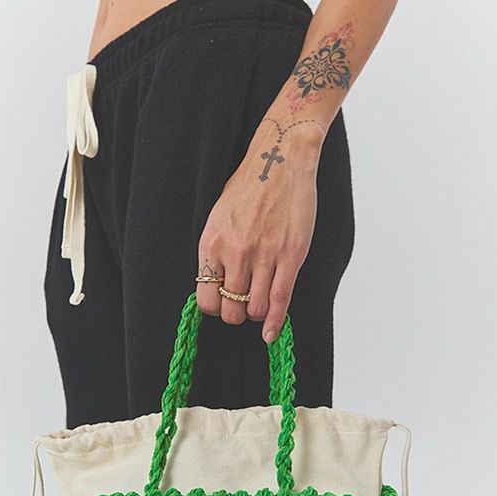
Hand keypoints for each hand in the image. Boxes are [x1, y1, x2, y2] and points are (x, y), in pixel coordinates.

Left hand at [196, 117, 325, 341]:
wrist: (279, 161)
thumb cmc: (248, 188)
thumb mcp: (218, 219)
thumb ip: (216, 253)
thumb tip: (216, 285)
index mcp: (212, 245)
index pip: (206, 300)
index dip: (215, 308)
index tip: (223, 304)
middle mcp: (235, 254)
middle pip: (231, 310)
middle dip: (236, 315)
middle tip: (243, 305)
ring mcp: (264, 256)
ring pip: (254, 310)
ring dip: (256, 315)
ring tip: (259, 305)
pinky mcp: (290, 256)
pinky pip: (279, 300)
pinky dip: (274, 323)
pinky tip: (271, 334)